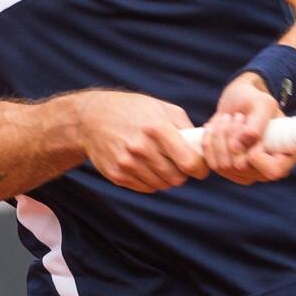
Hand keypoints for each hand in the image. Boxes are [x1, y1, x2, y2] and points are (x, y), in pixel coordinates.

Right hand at [75, 90, 209, 192]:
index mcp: (157, 128)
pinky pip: (146, 188)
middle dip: (182, 173)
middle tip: (179, 164)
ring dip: (166, 178)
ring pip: (162, 185)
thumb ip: (185, 126)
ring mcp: (127, 163)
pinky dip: (151, 181)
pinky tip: (146, 166)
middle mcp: (141, 147)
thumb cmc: (132, 110)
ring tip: (161, 162)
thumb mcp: (161, 108)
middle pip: (176, 177)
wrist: (91, 118)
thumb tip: (203, 145)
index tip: (201, 168)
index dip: (200, 168)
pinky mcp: (117, 174)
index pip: (188, 161)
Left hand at [202, 73, 295, 184]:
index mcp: (288, 156)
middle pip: (241, 167)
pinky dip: (209, 140)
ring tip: (229, 118)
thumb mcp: (262, 103)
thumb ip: (256, 124)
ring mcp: (248, 173)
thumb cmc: (255, 100)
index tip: (249, 129)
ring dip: (220, 135)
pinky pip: (211, 163)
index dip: (256, 153)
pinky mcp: (229, 172)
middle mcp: (268, 170)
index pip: (273, 170)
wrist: (239, 100)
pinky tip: (217, 127)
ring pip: (223, 165)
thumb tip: (237, 148)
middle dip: (233, 135)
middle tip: (238, 116)